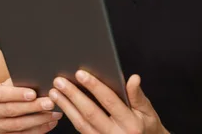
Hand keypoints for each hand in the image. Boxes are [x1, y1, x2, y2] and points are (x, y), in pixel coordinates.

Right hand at [0, 78, 62, 133]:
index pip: (1, 94)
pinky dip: (38, 129)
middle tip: (50, 103)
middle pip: (11, 110)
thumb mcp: (8, 85)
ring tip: (55, 114)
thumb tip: (40, 79)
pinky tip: (50, 122)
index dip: (17, 94)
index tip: (33, 94)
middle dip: (33, 107)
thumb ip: (19, 82)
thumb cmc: (7, 94)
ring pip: (18, 125)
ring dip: (39, 119)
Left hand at [49, 70, 168, 133]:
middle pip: (90, 113)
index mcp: (130, 123)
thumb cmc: (147, 126)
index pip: (109, 101)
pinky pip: (81, 130)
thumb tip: (134, 78)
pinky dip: (70, 116)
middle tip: (60, 81)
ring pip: (81, 124)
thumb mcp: (147, 111)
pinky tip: (62, 105)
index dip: (94, 86)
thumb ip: (138, 95)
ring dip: (66, 107)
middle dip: (73, 95)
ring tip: (54, 92)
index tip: (81, 73)